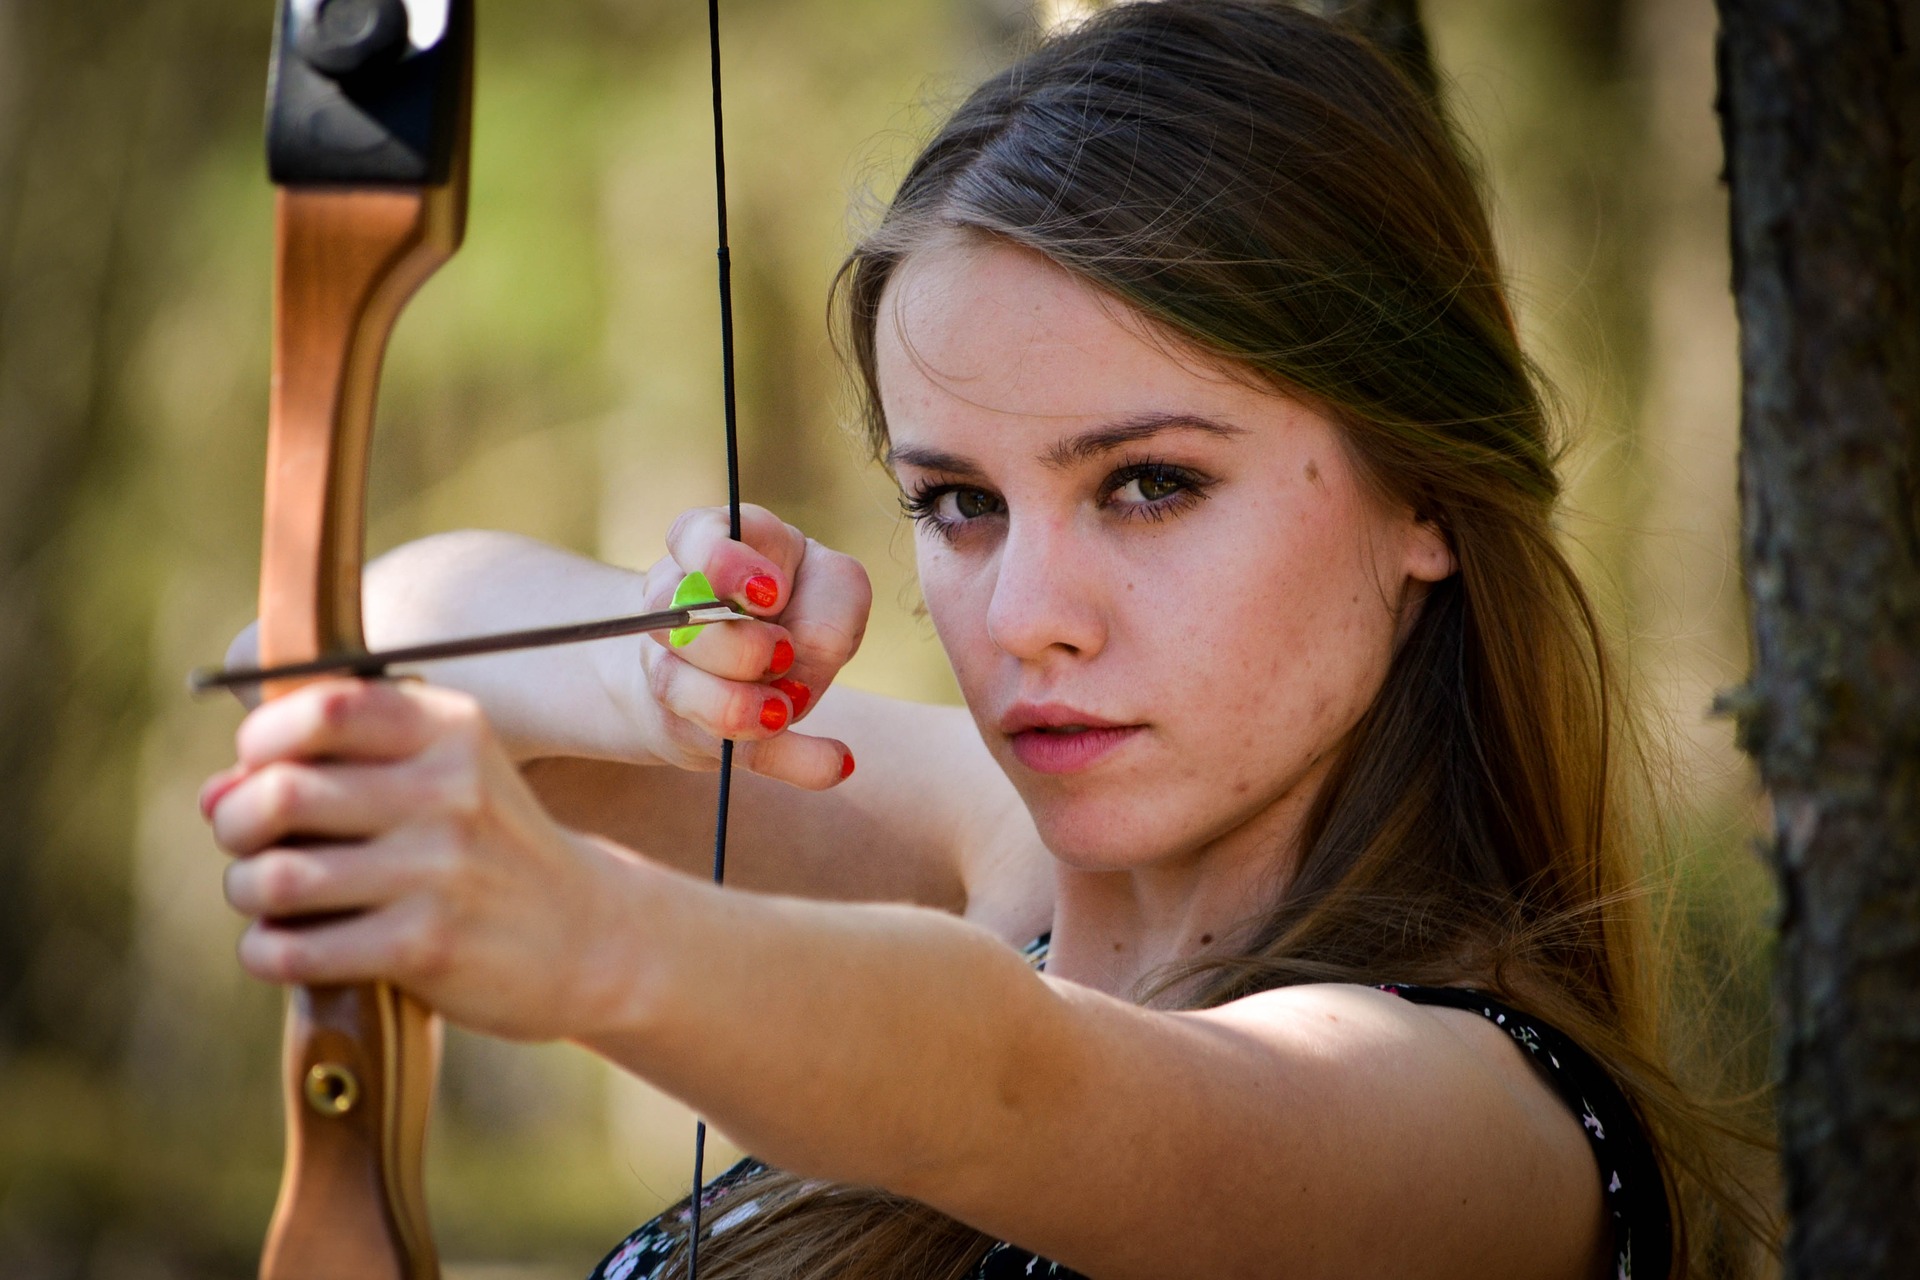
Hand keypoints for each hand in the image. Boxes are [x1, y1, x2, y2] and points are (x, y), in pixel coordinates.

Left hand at [200, 678, 657, 1041]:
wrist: (591, 936)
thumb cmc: (488, 850)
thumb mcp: (440, 783)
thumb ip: (330, 771)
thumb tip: (215, 796)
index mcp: (451, 729)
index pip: (323, 707)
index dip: (262, 741)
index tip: (261, 769)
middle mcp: (449, 790)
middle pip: (280, 792)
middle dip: (237, 822)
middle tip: (248, 841)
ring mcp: (441, 870)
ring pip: (276, 878)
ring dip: (247, 891)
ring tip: (267, 899)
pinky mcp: (428, 946)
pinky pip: (295, 949)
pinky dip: (267, 952)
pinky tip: (287, 948)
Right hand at [627, 503, 871, 790]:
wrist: (748, 666)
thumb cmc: (801, 607)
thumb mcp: (834, 588)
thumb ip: (832, 605)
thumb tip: (804, 655)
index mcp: (712, 546)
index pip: (691, 535)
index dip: (725, 565)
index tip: (771, 595)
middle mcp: (677, 602)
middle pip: (674, 616)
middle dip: (734, 644)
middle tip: (783, 654)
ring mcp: (672, 666)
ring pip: (676, 686)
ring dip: (735, 706)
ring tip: (785, 711)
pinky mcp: (693, 728)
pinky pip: (729, 748)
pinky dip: (790, 760)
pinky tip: (836, 762)